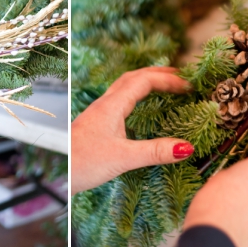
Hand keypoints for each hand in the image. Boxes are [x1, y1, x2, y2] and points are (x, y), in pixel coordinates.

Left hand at [71, 67, 193, 194]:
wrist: (57, 173)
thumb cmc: (83, 163)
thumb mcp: (124, 158)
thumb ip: (155, 152)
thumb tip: (187, 147)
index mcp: (112, 106)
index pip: (144, 80)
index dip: (168, 79)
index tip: (190, 85)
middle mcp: (105, 104)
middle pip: (134, 77)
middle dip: (159, 74)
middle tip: (182, 77)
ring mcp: (99, 112)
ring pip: (126, 87)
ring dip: (147, 82)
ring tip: (166, 87)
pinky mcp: (97, 123)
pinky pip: (121, 100)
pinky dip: (137, 96)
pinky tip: (142, 109)